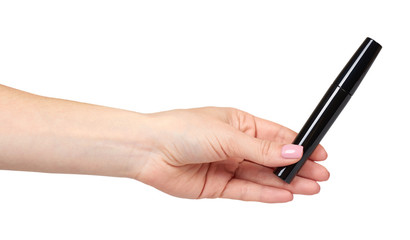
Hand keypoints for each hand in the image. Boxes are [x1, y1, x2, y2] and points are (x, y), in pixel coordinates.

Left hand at [134, 107, 328, 202]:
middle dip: (297, 166)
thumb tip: (293, 151)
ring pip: (263, 176)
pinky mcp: (218, 186)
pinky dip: (266, 194)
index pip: (276, 135)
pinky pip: (247, 191)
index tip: (319, 152)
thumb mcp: (228, 135)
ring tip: (311, 187)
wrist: (149, 150)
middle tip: (320, 175)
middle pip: (273, 158)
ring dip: (286, 182)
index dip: (298, 144)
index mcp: (238, 123)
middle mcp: (234, 145)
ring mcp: (227, 166)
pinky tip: (285, 194)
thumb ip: (261, 149)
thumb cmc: (181, 130)